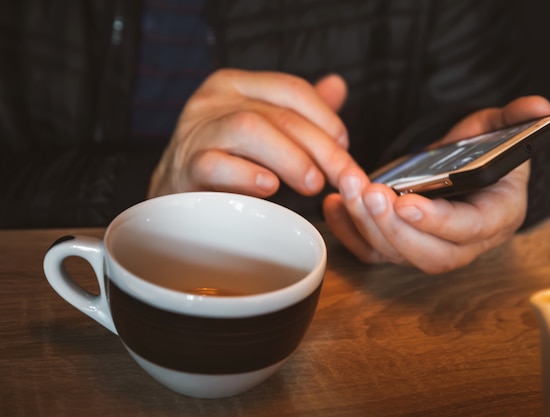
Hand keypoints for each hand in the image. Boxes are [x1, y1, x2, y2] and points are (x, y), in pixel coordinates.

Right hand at [148, 69, 357, 198]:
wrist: (172, 193)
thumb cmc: (223, 160)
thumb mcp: (262, 129)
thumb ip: (297, 110)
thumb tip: (337, 85)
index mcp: (235, 86)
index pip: (291, 89)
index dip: (327, 119)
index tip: (345, 148)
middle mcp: (213, 100)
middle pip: (278, 114)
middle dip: (320, 147)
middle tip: (341, 175)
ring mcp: (196, 131)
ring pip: (249, 129)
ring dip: (290, 158)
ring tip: (312, 183)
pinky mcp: (183, 167)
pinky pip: (215, 164)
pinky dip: (247, 175)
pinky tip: (269, 187)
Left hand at [323, 96, 549, 273]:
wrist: (464, 175)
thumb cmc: (483, 155)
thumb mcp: (500, 131)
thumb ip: (515, 119)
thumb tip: (541, 106)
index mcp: (496, 217)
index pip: (468, 231)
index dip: (438, 221)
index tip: (406, 202)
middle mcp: (463, 244)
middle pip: (429, 254)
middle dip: (393, 227)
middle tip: (367, 193)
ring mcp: (428, 248)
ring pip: (396, 255)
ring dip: (366, 225)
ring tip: (347, 188)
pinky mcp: (400, 247)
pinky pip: (372, 253)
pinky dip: (349, 233)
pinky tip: (333, 206)